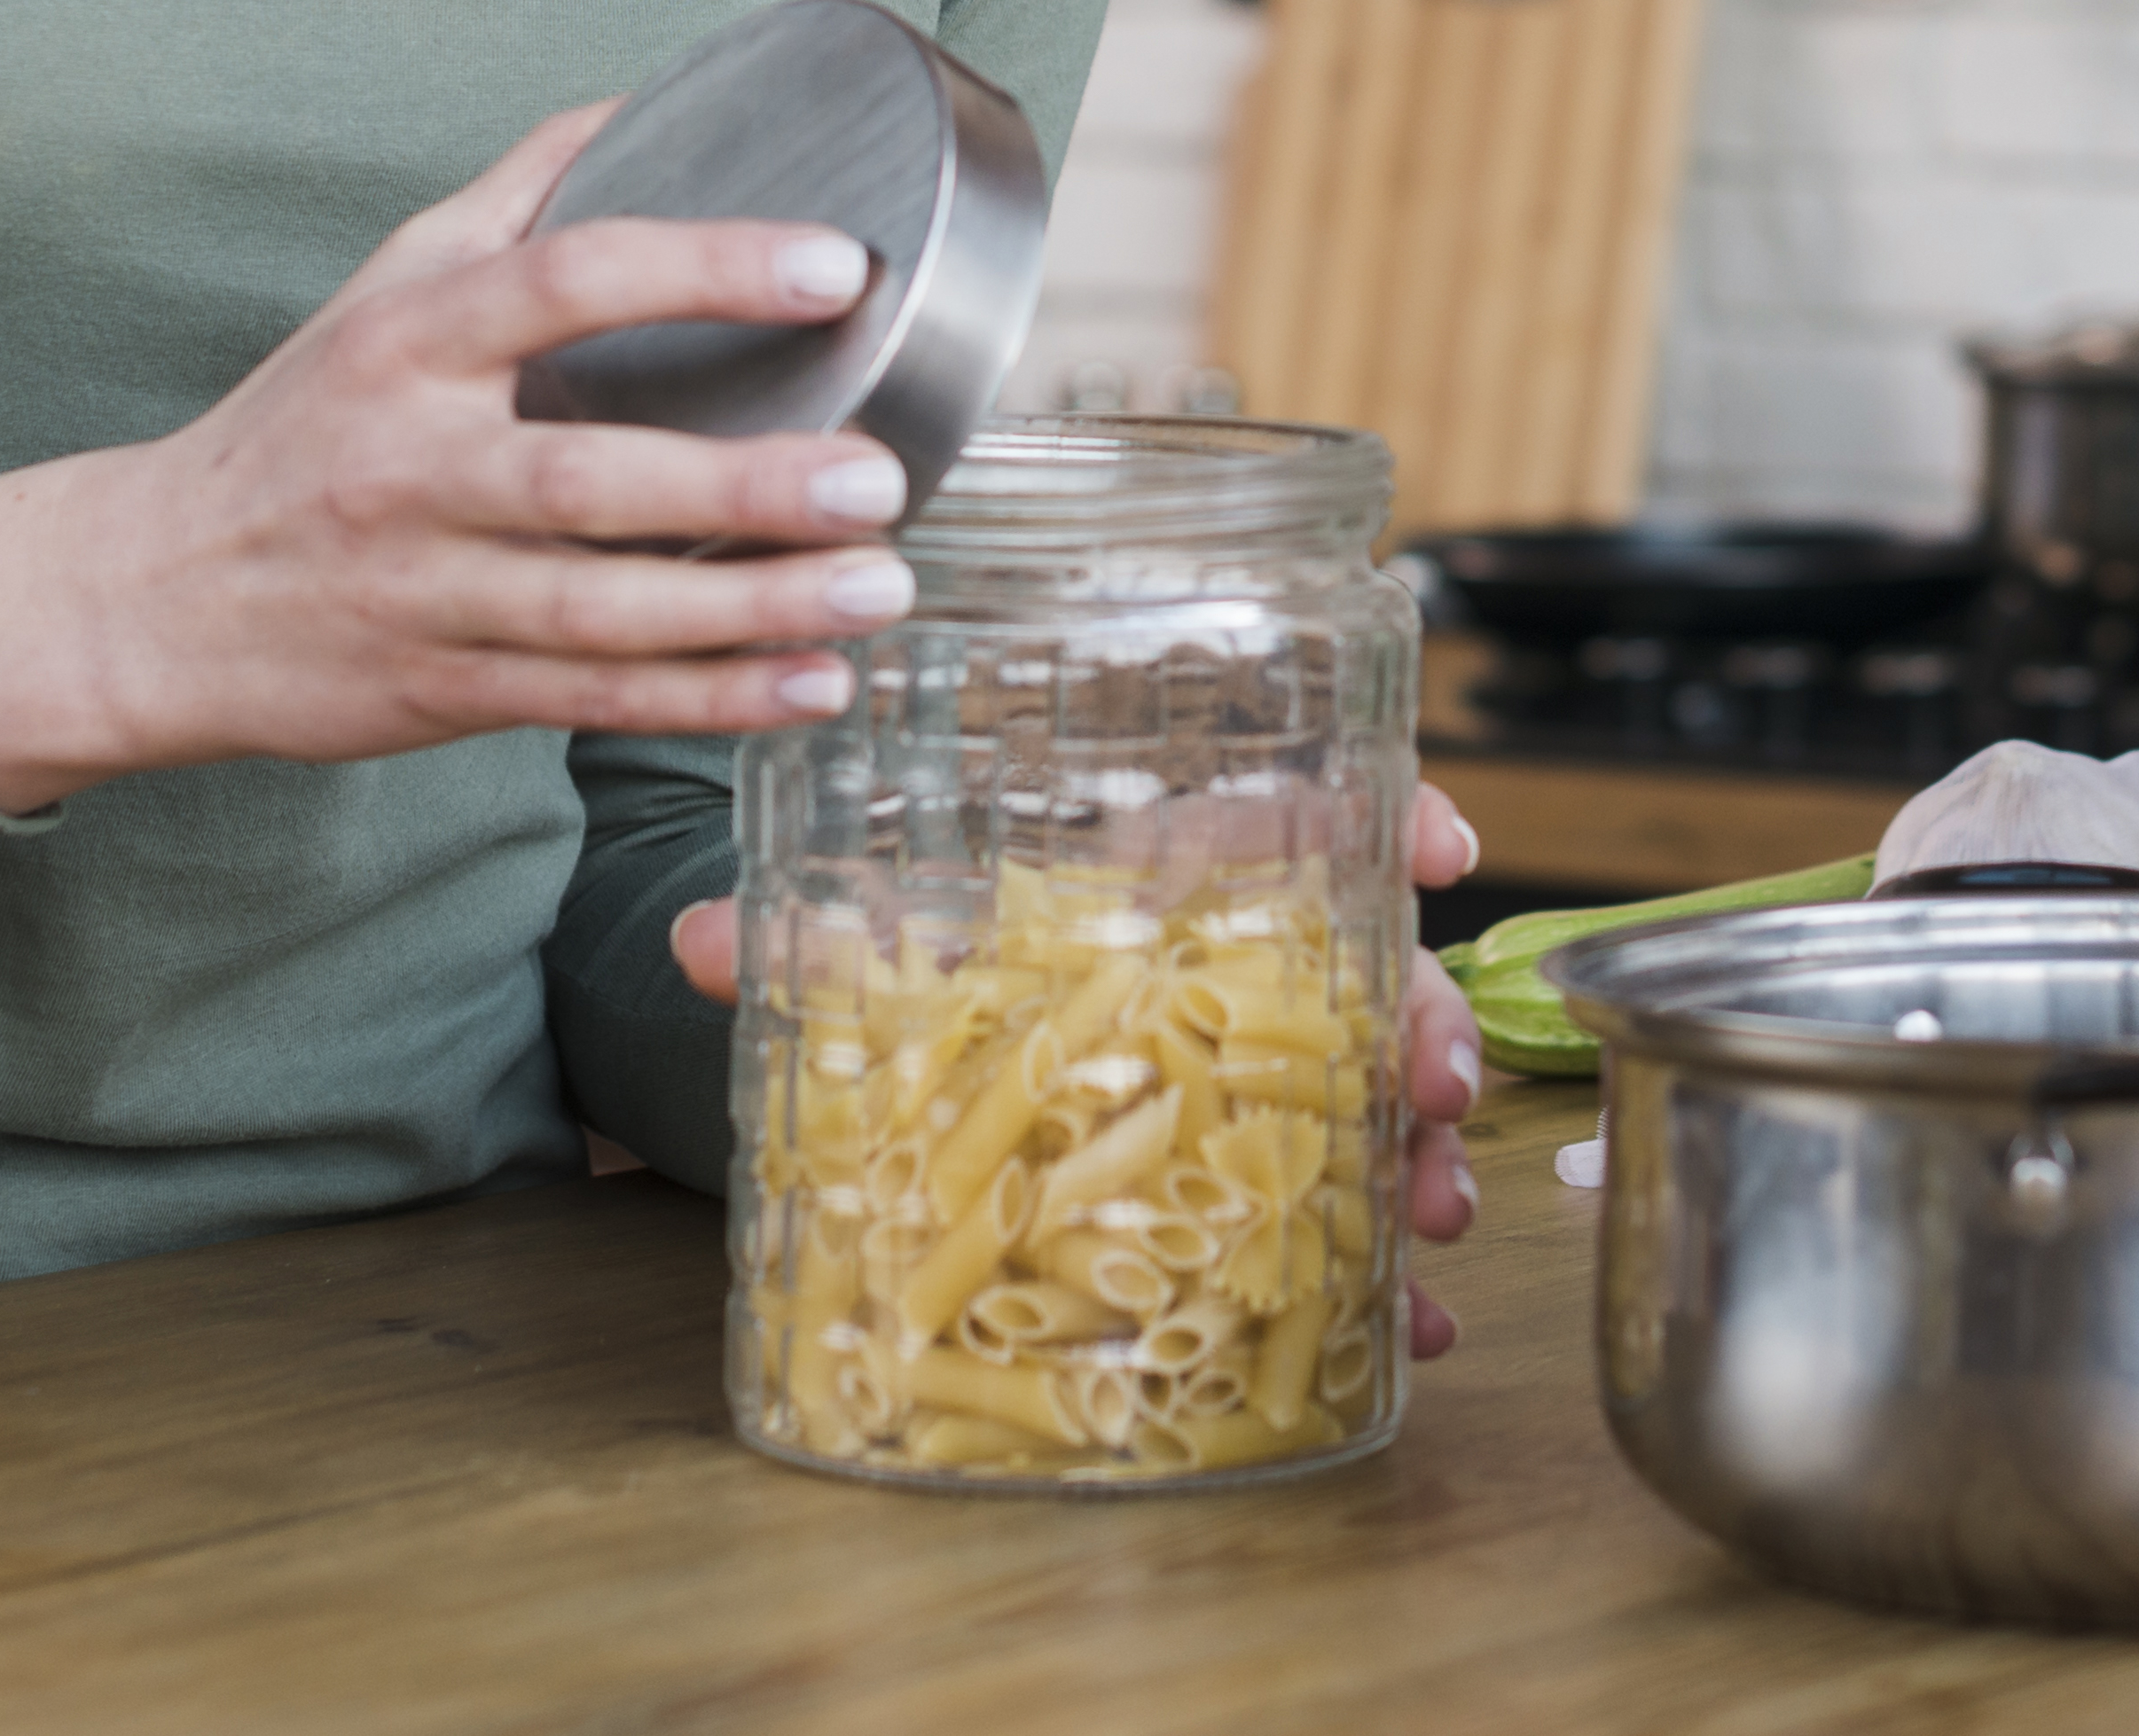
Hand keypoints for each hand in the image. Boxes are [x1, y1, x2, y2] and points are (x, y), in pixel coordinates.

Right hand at [0, 99, 912, 814]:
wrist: (146, 595)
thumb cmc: (301, 421)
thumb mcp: (385, 287)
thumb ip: (517, 197)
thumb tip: (648, 99)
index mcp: (411, 342)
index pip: (564, 282)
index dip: (702, 267)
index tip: (831, 264)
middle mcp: (413, 466)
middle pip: (586, 478)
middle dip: (742, 485)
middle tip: (879, 474)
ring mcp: (425, 589)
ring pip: (602, 613)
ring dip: (750, 607)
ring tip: (878, 588)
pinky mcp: (439, 689)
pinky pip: (590, 700)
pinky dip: (707, 700)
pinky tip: (810, 686)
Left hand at [673, 781, 1495, 1356]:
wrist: (927, 1093)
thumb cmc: (945, 995)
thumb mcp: (885, 968)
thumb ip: (807, 952)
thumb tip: (695, 940)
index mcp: (1172, 881)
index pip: (1305, 815)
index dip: (1389, 815)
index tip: (1442, 844)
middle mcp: (1243, 969)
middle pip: (1374, 966)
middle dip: (1429, 1019)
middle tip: (1438, 1086)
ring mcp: (1270, 1081)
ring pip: (1387, 1095)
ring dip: (1428, 1151)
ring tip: (1431, 1213)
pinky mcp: (1265, 1185)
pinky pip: (1355, 1214)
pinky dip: (1391, 1273)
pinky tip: (1410, 1324)